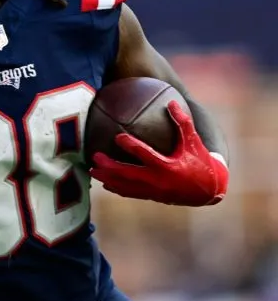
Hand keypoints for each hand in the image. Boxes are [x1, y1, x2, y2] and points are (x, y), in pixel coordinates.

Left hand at [89, 101, 227, 206]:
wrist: (209, 192)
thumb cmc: (201, 163)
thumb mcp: (194, 142)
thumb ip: (183, 123)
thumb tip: (172, 103)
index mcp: (168, 167)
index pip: (146, 155)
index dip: (131, 146)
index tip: (117, 136)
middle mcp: (158, 181)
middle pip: (128, 174)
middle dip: (110, 167)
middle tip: (94, 157)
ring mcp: (154, 191)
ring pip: (126, 186)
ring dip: (108, 178)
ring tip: (91, 171)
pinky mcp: (152, 197)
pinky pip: (130, 193)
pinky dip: (117, 188)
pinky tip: (105, 182)